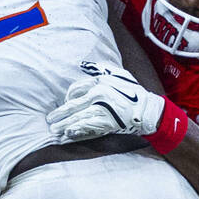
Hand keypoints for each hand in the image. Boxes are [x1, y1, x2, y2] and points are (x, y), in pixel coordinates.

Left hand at [47, 64, 166, 140]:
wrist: (147, 109)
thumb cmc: (134, 92)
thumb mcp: (119, 74)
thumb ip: (102, 69)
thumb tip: (85, 65)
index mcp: (99, 82)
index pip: (75, 89)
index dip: (67, 98)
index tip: (65, 103)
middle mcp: (98, 94)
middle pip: (73, 105)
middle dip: (60, 113)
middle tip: (50, 119)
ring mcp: (101, 109)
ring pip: (77, 117)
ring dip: (64, 124)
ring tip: (55, 129)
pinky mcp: (106, 122)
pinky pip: (87, 127)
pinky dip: (76, 130)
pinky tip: (68, 133)